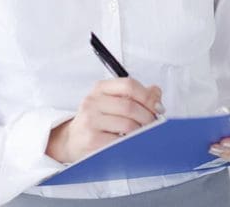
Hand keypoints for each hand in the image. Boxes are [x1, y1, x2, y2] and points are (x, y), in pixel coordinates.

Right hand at [47, 78, 162, 162]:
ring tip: (144, 134)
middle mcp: (93, 102)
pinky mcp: (92, 140)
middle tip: (154, 124)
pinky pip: (121, 142)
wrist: (72, 140)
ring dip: (142, 131)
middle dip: (148, 117)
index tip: (158, 107)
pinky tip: (132, 143)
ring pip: (128, 125)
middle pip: (130, 106)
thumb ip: (135, 95)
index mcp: (100, 88)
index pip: (128, 85)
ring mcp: (91, 121)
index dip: (148, 96)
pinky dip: (132, 143)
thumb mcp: (112, 101)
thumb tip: (156, 93)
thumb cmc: (96, 120)